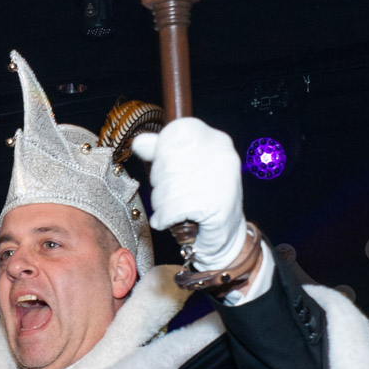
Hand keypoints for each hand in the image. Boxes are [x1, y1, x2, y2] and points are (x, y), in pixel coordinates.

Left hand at [130, 117, 247, 268]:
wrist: (227, 238)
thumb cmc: (205, 200)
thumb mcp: (186, 169)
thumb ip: (164, 151)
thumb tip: (141, 143)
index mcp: (216, 141)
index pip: (178, 130)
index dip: (162, 150)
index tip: (164, 167)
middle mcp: (222, 156)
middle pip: (168, 160)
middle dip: (160, 182)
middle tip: (169, 195)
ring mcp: (221, 180)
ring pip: (168, 185)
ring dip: (161, 204)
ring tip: (171, 210)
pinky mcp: (215, 206)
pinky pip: (173, 208)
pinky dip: (165, 218)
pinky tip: (170, 221)